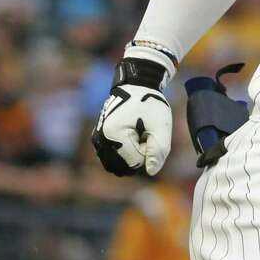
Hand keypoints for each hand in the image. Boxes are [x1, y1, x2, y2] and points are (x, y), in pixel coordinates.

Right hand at [91, 60, 171, 176]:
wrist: (136, 87)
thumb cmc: (150, 104)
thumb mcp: (161, 125)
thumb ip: (159, 150)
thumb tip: (150, 172)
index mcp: (114, 135)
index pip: (135, 162)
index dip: (148, 151)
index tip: (149, 133)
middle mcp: (101, 140)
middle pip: (124, 168)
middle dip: (140, 156)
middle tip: (145, 135)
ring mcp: (98, 141)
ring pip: (117, 166)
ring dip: (132, 156)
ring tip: (138, 136)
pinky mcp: (99, 140)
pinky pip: (112, 160)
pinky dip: (124, 154)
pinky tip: (132, 137)